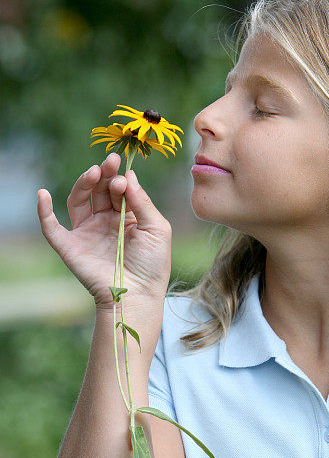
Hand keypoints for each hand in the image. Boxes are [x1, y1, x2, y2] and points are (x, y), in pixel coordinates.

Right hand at [37, 152, 171, 308]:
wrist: (137, 294)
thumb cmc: (153, 264)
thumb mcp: (157, 228)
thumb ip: (143, 202)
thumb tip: (128, 175)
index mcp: (127, 217)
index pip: (119, 189)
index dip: (119, 178)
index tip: (122, 175)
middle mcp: (105, 222)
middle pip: (98, 190)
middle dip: (104, 174)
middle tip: (109, 163)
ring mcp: (87, 233)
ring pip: (78, 200)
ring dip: (83, 183)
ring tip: (93, 172)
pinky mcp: (70, 246)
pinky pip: (51, 227)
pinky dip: (43, 211)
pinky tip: (43, 194)